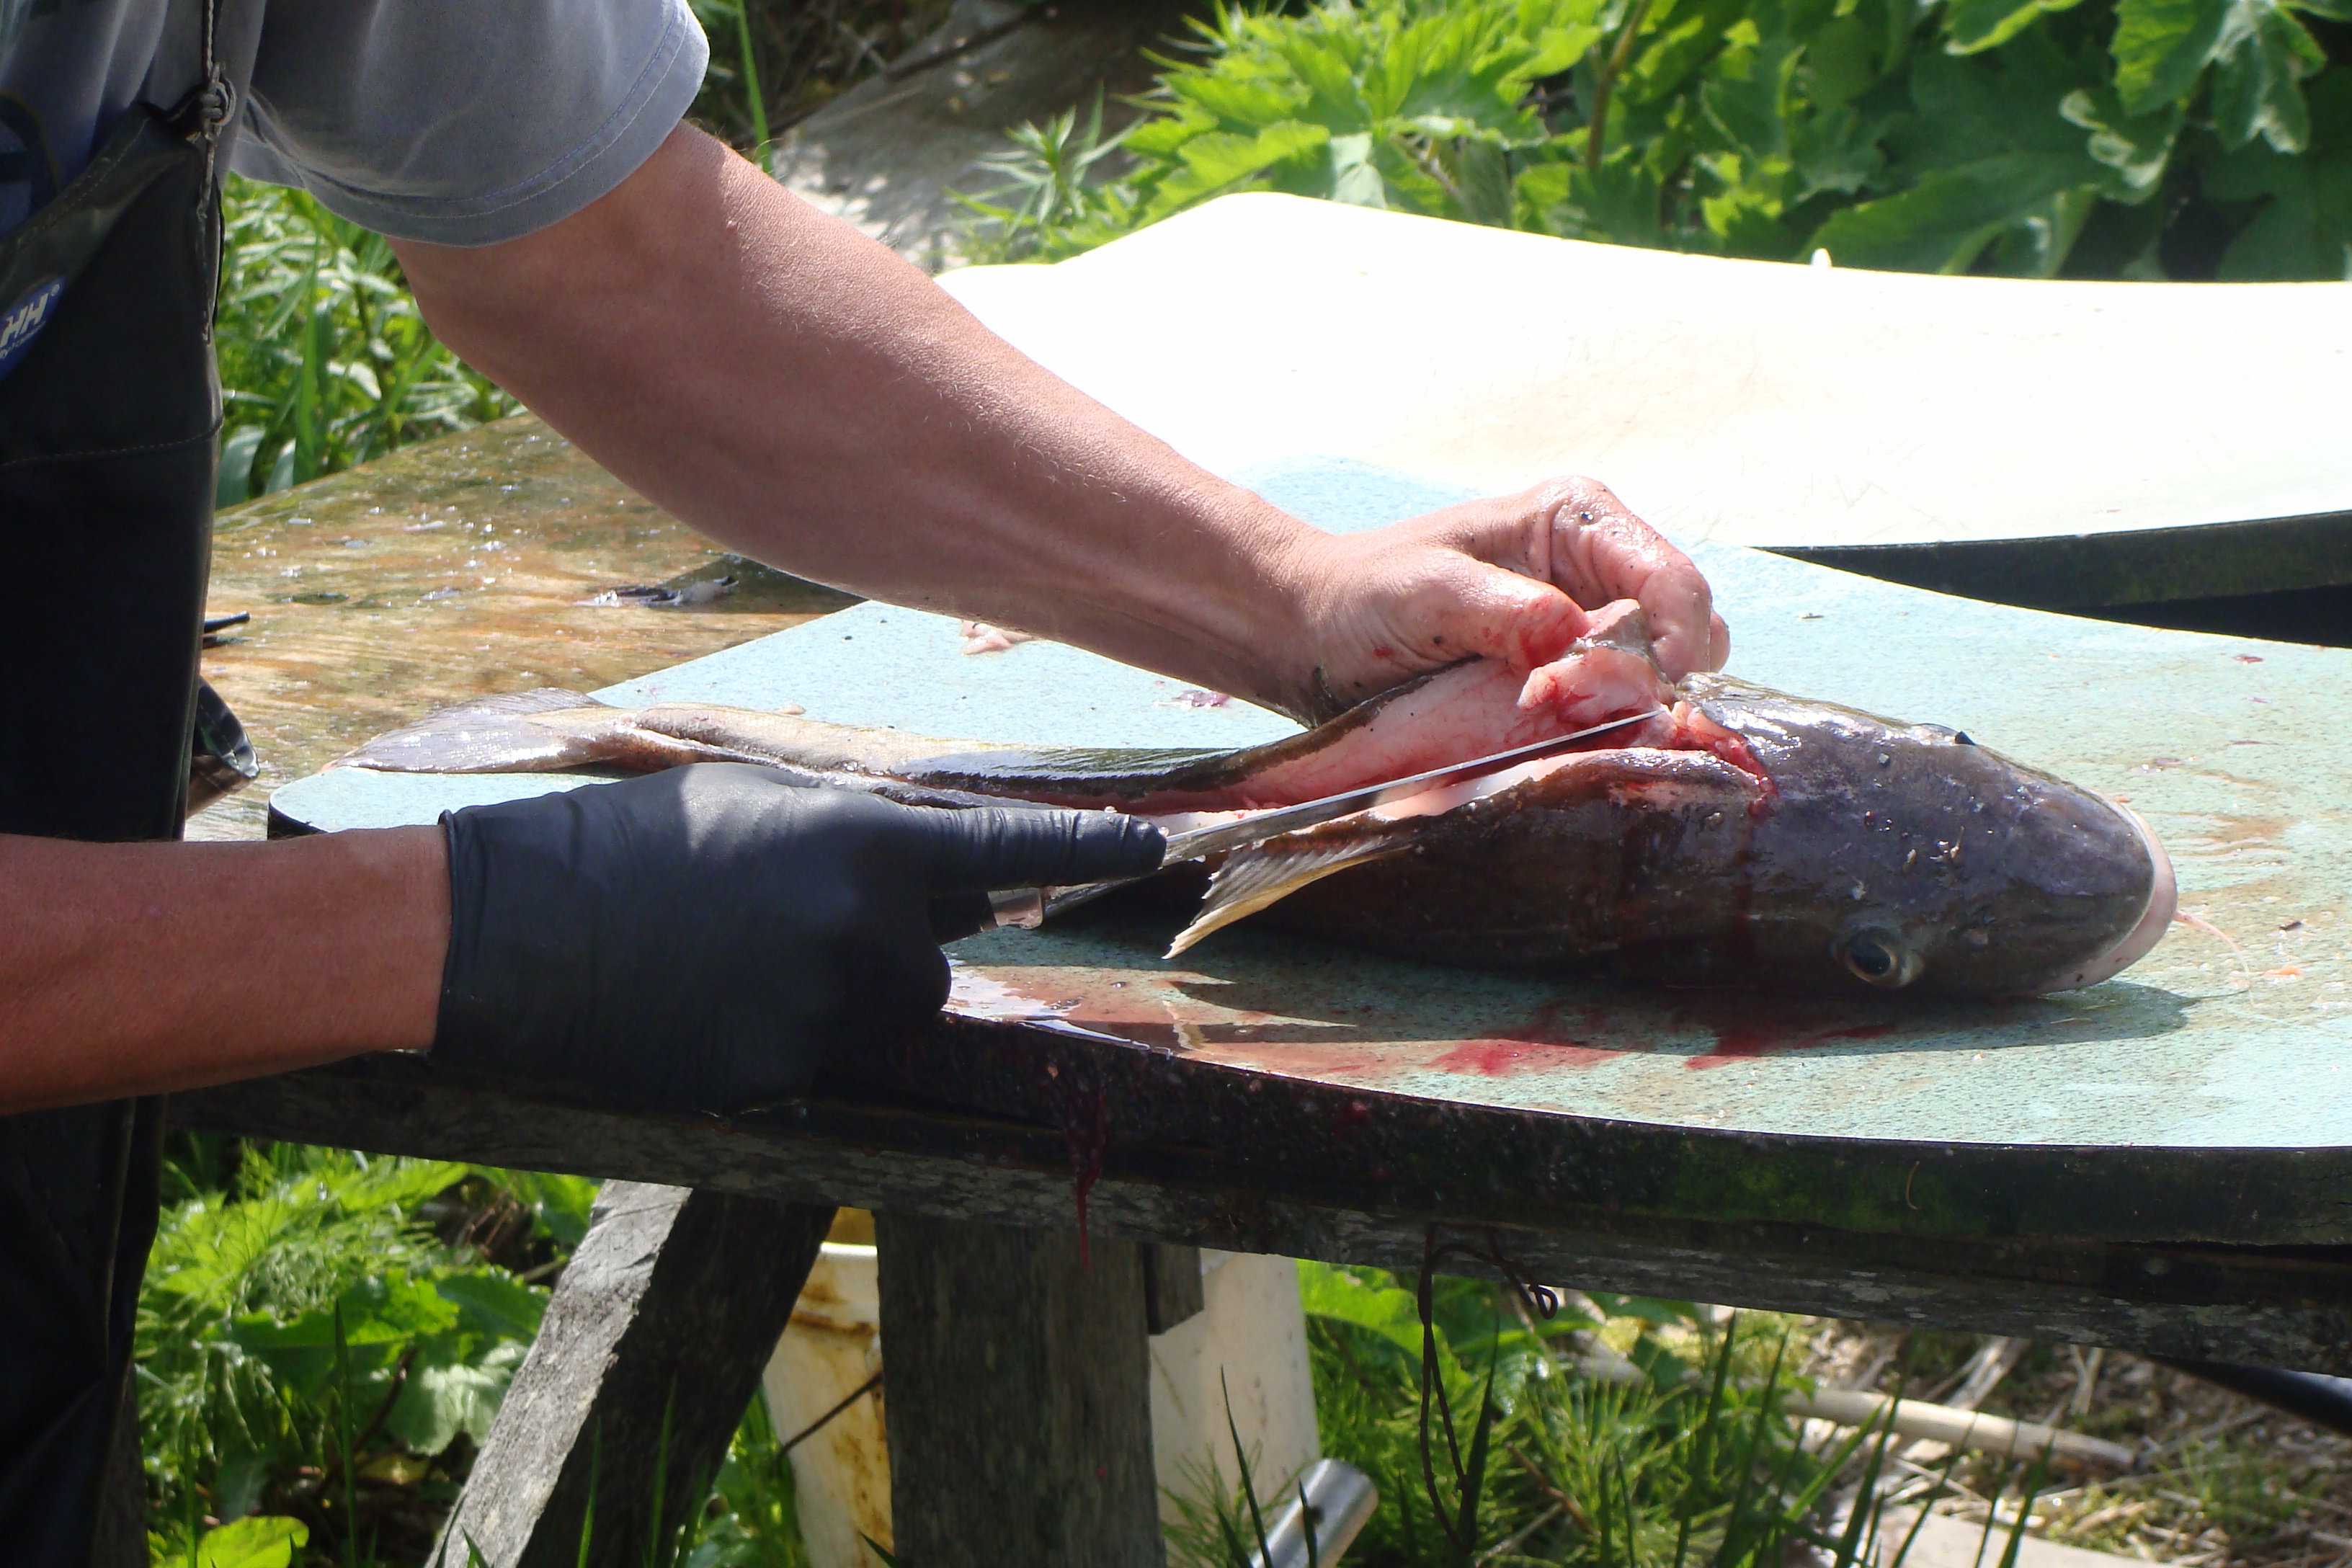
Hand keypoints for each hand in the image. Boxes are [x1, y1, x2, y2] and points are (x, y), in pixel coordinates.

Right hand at [432, 764, 1164, 1110]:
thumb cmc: (632, 845)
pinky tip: (711, 1002)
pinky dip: (786, 1037)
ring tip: (739, 959)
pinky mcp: (782, 1076)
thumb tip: (942, 873)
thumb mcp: (757, 805)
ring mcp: (825, 1012)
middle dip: (892, 943)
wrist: (515, 930)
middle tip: (792, 918)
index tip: (1157, 848)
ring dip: (842, 996)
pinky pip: (823, 1061)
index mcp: (864, 845)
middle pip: (940, 958)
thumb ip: (862, 839)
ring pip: (884, 1016)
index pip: (1012, 854)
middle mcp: (865, 931)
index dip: (1092, 851)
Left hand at [1285, 477, 1729, 719]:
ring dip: (1623, 710)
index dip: (1675, 638)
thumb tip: (1570, 632)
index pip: (1673, 580)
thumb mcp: (1426, 593)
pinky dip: (1601, 730)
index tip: (1641, 690)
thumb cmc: (1367, 595)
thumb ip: (1500, 609)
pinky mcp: (1570, 676)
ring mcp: (1590, 626)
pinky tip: (1552, 736)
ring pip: (1661, 680)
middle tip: (1570, 705)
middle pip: (1687, 635)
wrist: (1320, 632)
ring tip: (1550, 716)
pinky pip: (1620, 710)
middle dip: (1647, 679)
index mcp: (1577, 522)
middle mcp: (1599, 569)